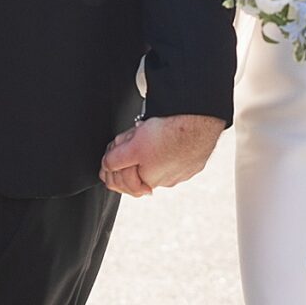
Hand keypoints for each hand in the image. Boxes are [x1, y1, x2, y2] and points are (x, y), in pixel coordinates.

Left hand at [99, 112, 224, 198]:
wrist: (199, 122)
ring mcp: (180, 171)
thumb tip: (106, 167)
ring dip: (144, 149)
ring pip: (153, 162)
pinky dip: (162, 144)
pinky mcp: (191, 160)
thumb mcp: (132, 147)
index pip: (120, 182)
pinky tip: (160, 132)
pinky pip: (170, 154)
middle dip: (127, 156)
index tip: (113, 150)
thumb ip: (115, 160)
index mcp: (148, 181)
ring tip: (143, 132)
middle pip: (136, 171)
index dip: (111, 166)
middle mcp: (165, 181)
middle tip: (128, 139)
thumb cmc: (170, 134)